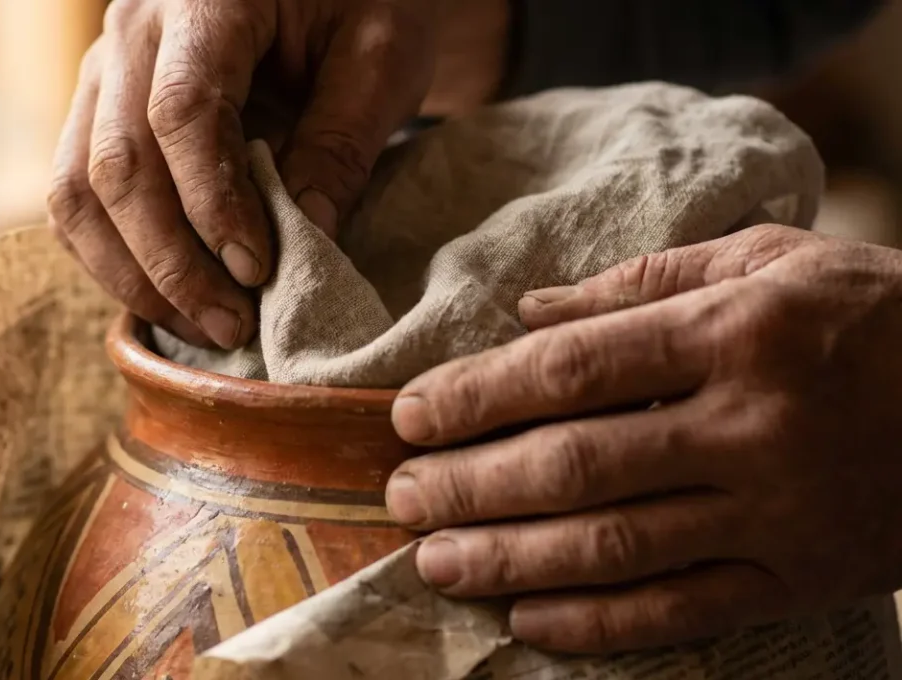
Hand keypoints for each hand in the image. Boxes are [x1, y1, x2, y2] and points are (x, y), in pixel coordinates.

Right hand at [48, 0, 507, 346]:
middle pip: (118, 163)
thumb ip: (343, 139)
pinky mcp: (96, 114)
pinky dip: (110, 259)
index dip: (212, 203)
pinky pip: (74, 200)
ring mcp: (101, 73)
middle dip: (171, 261)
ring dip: (133, 273)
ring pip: (77, 190)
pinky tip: (170, 299)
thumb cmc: (361, 4)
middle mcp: (130, 32)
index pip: (182, 112)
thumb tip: (307, 237)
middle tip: (233, 324)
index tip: (257, 270)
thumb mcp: (382, 55)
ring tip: (203, 326)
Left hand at [385, 225, 901, 652]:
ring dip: (510, 560)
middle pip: (577, 465)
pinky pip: (682, 612)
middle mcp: (753, 427)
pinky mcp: (800, 579)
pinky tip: (528, 617)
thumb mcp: (768, 261)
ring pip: (616, 549)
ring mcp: (778, 514)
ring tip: (436, 561)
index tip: (407, 415)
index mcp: (737, 333)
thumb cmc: (870, 316)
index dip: (475, 395)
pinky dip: (597, 623)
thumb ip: (640, 282)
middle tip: (401, 496)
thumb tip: (527, 312)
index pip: (572, 369)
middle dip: (471, 485)